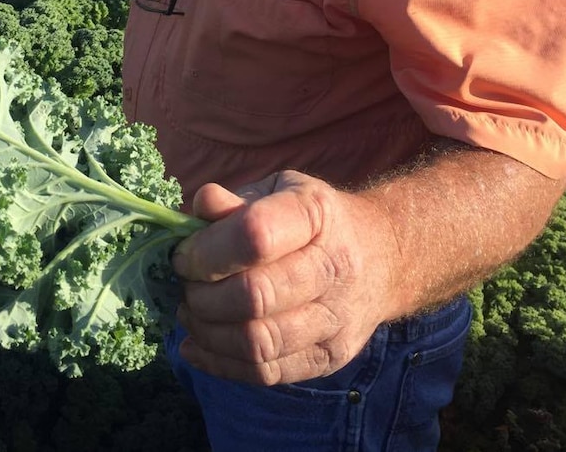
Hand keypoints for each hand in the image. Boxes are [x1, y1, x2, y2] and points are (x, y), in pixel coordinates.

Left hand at [171, 171, 396, 385]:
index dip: (207, 251)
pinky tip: (197, 345)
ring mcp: (336, 319)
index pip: (255, 236)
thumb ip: (235, 202)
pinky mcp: (330, 359)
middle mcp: (334, 267)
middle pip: (254, 296)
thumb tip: (201, 205)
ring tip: (191, 312)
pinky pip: (267, 373)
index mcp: (316, 213)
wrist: (381, 255)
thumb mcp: (278, 192)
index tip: (184, 256)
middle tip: (185, 286)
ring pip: (259, 342)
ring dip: (209, 332)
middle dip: (203, 296)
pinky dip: (220, 364)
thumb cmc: (313, 219)